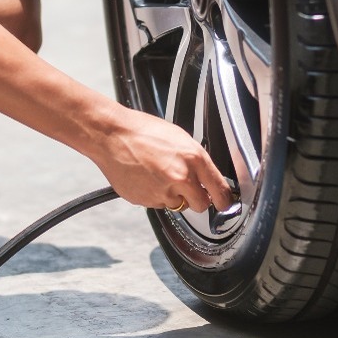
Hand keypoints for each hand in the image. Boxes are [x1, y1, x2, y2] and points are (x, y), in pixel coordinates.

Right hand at [90, 108, 234, 212]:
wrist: (112, 136)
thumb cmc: (144, 131)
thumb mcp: (181, 139)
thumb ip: (197, 161)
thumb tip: (208, 179)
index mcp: (194, 159)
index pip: (220, 191)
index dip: (224, 200)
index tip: (224, 204)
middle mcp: (181, 178)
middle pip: (201, 206)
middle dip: (198, 200)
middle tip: (189, 188)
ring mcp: (162, 192)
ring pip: (178, 205)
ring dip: (173, 196)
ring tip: (159, 175)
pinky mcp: (145, 200)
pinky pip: (158, 204)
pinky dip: (155, 195)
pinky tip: (147, 178)